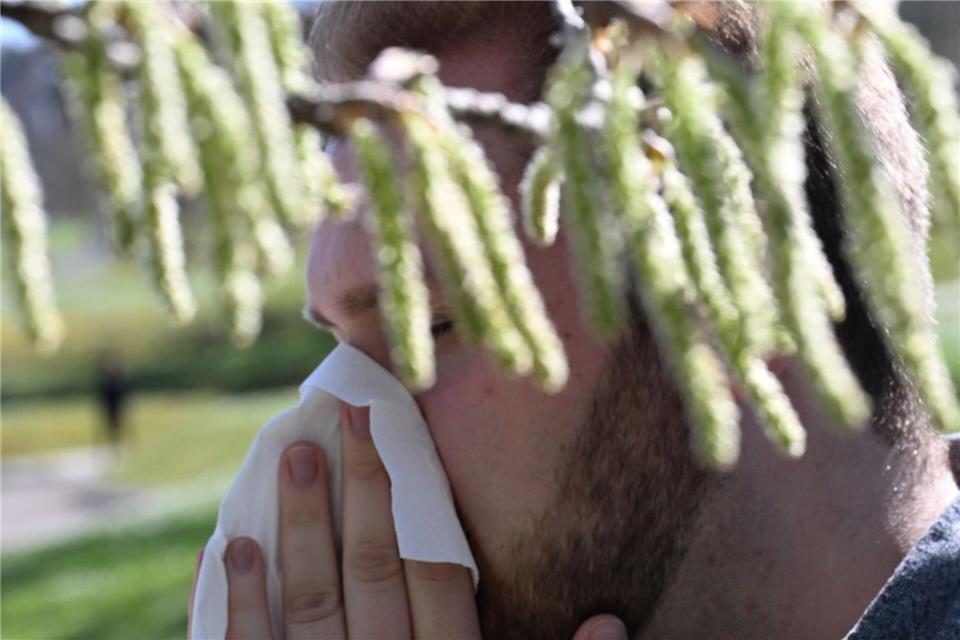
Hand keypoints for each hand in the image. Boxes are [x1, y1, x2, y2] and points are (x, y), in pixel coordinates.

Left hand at [188, 404, 627, 638]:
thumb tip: (613, 621)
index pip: (438, 572)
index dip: (419, 500)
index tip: (400, 437)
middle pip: (374, 570)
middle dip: (362, 491)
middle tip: (345, 419)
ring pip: (312, 599)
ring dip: (300, 526)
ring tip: (293, 457)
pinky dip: (237, 602)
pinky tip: (229, 546)